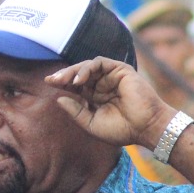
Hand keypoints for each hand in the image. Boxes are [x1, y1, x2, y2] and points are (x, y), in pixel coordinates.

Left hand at [45, 59, 173, 149]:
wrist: (145, 128)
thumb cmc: (122, 129)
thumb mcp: (91, 123)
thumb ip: (75, 111)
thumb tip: (58, 99)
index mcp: (96, 97)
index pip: (75, 86)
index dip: (62, 83)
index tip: (47, 82)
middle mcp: (102, 85)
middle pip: (79, 74)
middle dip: (64, 75)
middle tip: (51, 79)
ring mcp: (111, 76)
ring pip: (88, 66)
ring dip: (73, 71)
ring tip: (63, 80)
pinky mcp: (120, 70)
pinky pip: (99, 63)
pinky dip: (87, 68)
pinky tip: (79, 79)